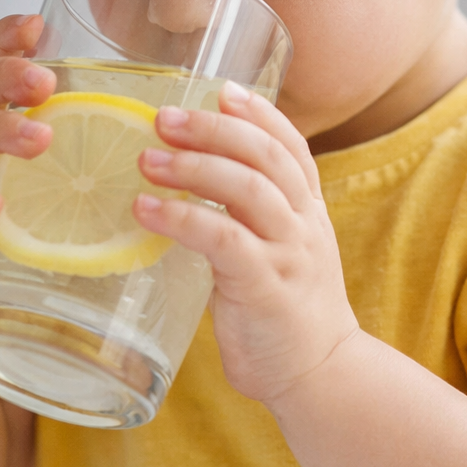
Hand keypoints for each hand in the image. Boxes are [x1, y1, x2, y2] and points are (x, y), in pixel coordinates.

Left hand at [134, 82, 361, 404]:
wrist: (320, 375)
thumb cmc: (286, 313)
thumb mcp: (279, 252)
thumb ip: (248, 218)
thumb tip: (184, 185)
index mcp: (308, 211)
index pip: (290, 145)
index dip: (258, 113)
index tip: (221, 90)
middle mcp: (304, 223)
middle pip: (264, 156)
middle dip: (212, 129)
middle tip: (164, 118)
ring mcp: (289, 253)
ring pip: (246, 189)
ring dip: (192, 166)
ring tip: (147, 159)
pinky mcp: (265, 286)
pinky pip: (223, 239)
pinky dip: (182, 217)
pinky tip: (146, 211)